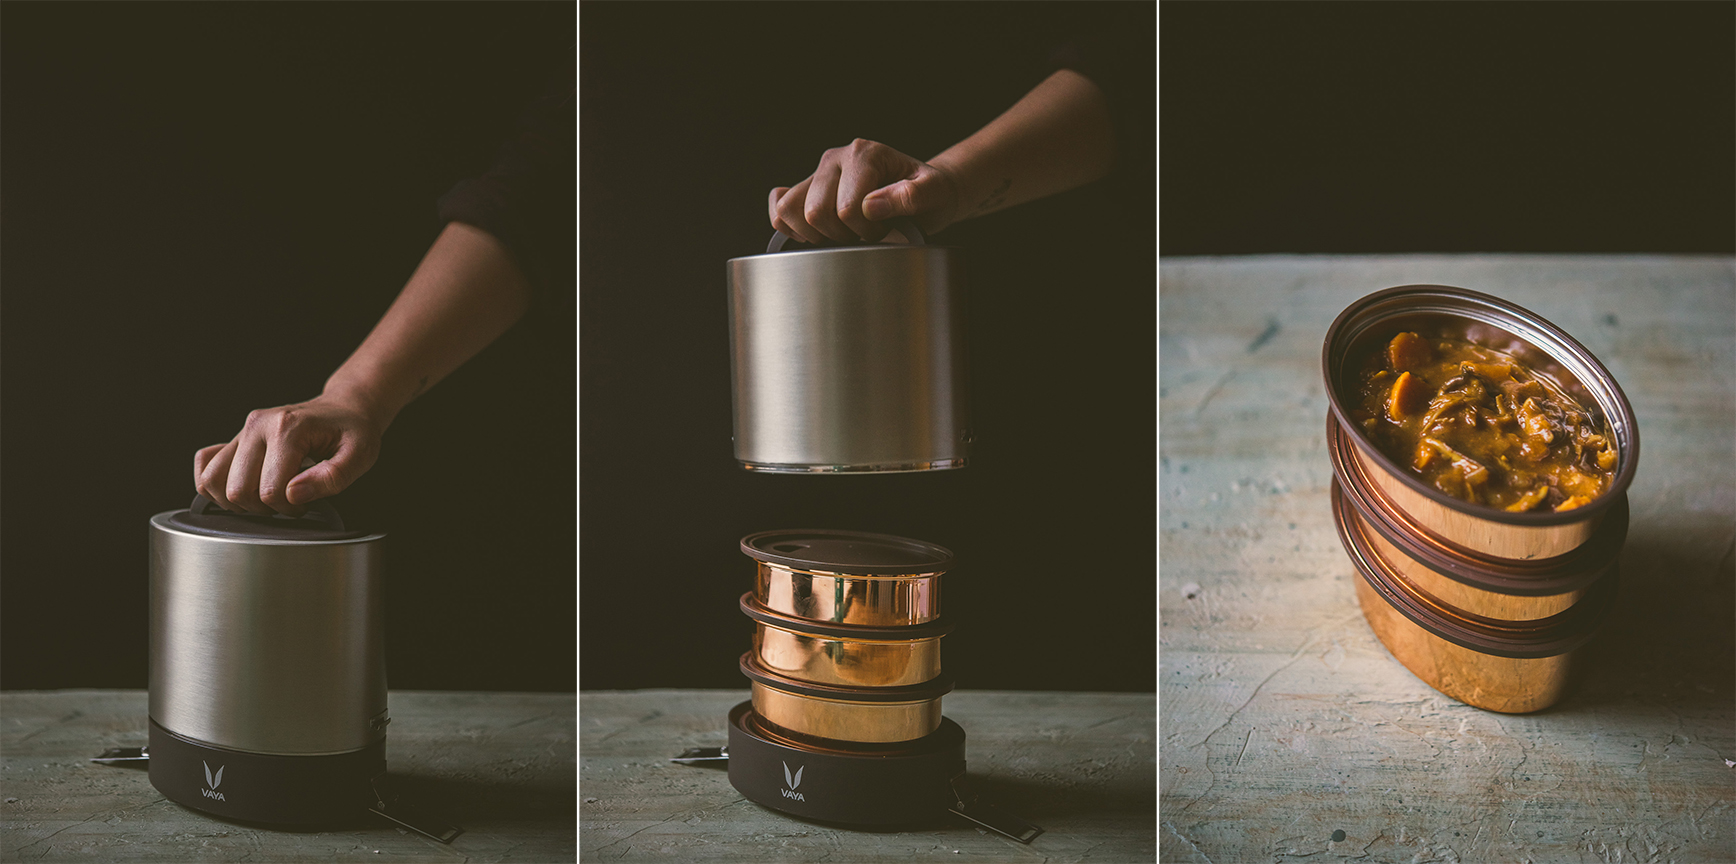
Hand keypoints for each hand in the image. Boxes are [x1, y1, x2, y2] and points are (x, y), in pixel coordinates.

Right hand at [193, 393, 382, 515]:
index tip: (306, 501)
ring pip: (212, 481)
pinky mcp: (235, 438)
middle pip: (237, 489)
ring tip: (268, 496)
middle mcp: (257, 426)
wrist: (344, 408)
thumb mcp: (359, 455)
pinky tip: (246, 487)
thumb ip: (332, 477)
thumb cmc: (353, 431)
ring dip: (238, 501)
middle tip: (289, 501)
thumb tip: (294, 494)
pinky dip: (216, 486)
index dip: (289, 508)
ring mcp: (242, 431)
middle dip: (264, 508)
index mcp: (287, 428)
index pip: (270, 490)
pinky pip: (205, 465)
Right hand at [768, 139, 962, 244]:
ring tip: (843, 232)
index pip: (847, 208)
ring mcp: (818, 173)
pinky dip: (791, 227)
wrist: (924, 192)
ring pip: (790, 210)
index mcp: (865, 153)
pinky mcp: (806, 188)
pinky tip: (817, 233)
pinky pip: (780, 208)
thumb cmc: (929, 193)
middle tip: (865, 233)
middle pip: (816, 212)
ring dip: (816, 234)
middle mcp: (836, 158)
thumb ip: (910, 197)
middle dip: (842, 234)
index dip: (867, 230)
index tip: (885, 228)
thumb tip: (871, 206)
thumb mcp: (934, 193)